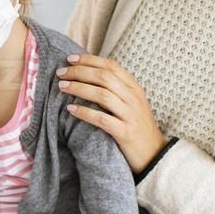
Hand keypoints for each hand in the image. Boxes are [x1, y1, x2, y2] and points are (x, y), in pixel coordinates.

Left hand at [56, 54, 167, 174]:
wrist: (154, 154)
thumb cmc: (136, 126)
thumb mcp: (131, 103)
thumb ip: (116, 89)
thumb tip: (88, 75)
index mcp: (134, 88)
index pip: (111, 66)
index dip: (90, 60)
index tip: (70, 59)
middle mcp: (134, 98)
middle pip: (104, 77)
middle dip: (79, 72)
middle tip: (60, 73)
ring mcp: (130, 115)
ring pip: (102, 95)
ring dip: (79, 88)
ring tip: (62, 87)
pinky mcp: (125, 132)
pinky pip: (102, 119)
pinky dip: (85, 112)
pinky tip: (71, 109)